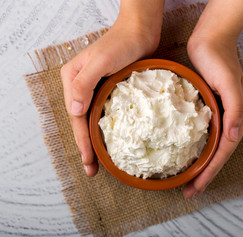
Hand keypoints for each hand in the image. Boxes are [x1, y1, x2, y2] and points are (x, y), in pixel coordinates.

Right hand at [61, 0, 163, 175]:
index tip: (88, 162)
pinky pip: (105, 113)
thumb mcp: (100, 62)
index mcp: (72, 80)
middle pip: (81, 122)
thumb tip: (73, 112)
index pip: (76, 117)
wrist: (140, 31)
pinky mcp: (109, 89)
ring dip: (95, 141)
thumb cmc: (121, 43)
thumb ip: (83, 85)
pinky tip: (112, 140)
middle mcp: (80, 86)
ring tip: (100, 162)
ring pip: (92, 120)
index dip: (82, 142)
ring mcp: (95, 88)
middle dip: (86, 147)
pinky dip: (107, 129)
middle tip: (92, 169)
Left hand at [183, 35, 242, 197]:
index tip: (195, 187)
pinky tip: (189, 155)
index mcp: (239, 116)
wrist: (211, 38)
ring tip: (189, 180)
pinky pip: (206, 135)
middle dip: (205, 175)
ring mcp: (222, 114)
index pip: (223, 152)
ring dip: (202, 165)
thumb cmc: (218, 59)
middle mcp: (233, 118)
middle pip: (219, 154)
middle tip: (189, 191)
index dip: (210, 172)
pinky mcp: (211, 108)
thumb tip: (233, 136)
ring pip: (213, 147)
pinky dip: (199, 149)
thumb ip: (235, 109)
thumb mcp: (228, 82)